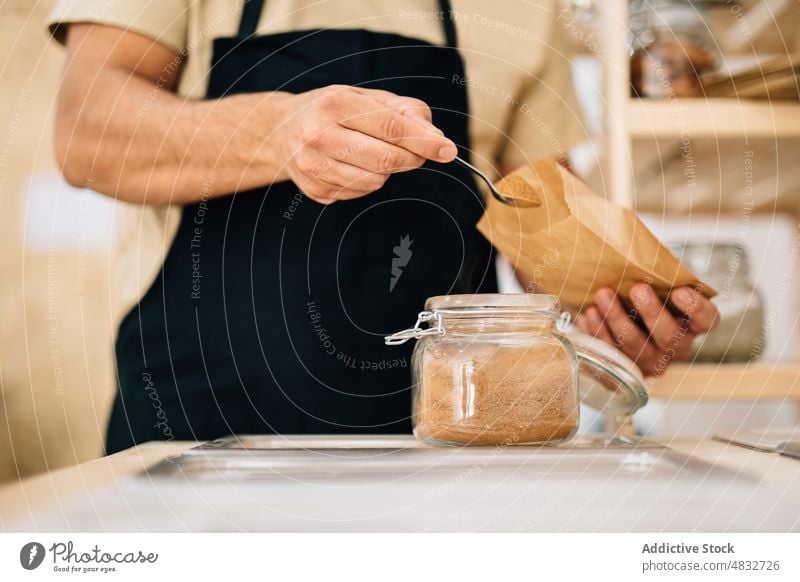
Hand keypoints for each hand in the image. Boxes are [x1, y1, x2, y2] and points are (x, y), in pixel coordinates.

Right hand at [276, 85, 456, 203]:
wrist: (280, 132)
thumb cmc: (332, 110)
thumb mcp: (366, 97)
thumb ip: (405, 111)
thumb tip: (435, 138)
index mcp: (334, 105)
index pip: (392, 128)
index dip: (424, 142)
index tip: (447, 150)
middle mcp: (319, 136)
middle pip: (386, 159)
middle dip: (412, 158)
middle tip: (419, 153)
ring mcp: (314, 167)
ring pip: (375, 181)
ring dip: (389, 171)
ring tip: (376, 153)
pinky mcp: (316, 191)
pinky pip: (360, 193)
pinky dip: (369, 180)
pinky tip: (355, 165)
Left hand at [576, 284, 719, 375]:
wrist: (613, 311)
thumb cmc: (640, 293)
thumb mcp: (655, 284)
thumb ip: (655, 276)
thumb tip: (636, 255)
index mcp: (692, 323)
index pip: (707, 320)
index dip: (696, 308)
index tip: (679, 290)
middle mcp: (676, 347)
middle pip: (670, 335)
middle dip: (652, 312)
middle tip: (638, 288)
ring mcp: (649, 360)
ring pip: (635, 345)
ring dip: (618, 318)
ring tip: (603, 294)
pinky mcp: (622, 366)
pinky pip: (610, 351)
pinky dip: (599, 331)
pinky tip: (590, 312)